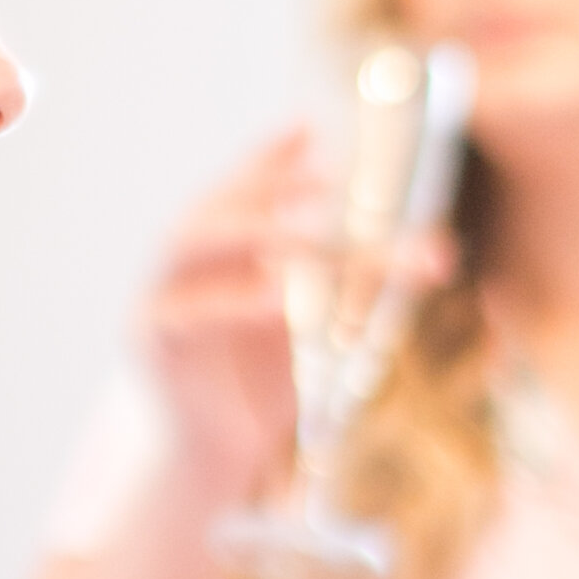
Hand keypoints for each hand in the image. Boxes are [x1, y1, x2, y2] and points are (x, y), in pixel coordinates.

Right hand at [132, 132, 330, 509]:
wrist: (215, 452)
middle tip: (326, 182)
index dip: (272, 155)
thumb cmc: (258, 376)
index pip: (242, 186)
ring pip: (193, 244)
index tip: (313, 126)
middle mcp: (181, 259)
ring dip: (249, 229)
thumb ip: (342, 274)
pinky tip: (274, 295)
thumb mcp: (305, 318)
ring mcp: (158, 294)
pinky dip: (230, 300)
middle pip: (219, 205)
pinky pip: (185, 312)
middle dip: (268, 185)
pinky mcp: (151, 341)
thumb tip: (426, 246)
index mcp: (216, 246)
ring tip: (306, 227)